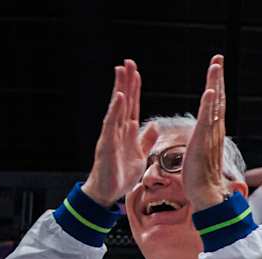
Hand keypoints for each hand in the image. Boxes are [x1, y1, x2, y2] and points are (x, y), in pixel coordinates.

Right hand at [83, 59, 158, 206]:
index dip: (134, 89)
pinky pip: (111, 124)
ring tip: (121, 71)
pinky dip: (115, 111)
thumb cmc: (120, 174)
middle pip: (123, 102)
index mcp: (127, 132)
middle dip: (126, 82)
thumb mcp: (139, 155)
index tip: (136, 72)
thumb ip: (145, 140)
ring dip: (120, 89)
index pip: (131, 106)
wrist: (106, 192)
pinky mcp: (107, 144)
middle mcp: (117, 130)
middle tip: (128, 62)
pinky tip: (119, 98)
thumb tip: (155, 126)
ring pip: (116, 108)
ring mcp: (111, 135)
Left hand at [182, 55, 230, 211]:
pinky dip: (210, 104)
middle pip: (218, 98)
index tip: (215, 68)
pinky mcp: (203, 141)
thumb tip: (203, 141)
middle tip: (218, 57)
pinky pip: (207, 119)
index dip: (215, 85)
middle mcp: (214, 130)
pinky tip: (211, 91)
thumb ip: (203, 144)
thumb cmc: (200, 179)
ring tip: (216, 66)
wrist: (205, 195)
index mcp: (212, 132)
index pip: (214, 104)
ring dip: (215, 84)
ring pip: (214, 104)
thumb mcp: (199, 154)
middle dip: (217, 77)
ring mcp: (210, 135)